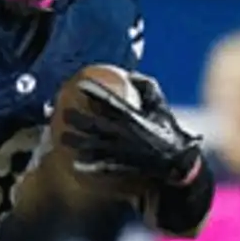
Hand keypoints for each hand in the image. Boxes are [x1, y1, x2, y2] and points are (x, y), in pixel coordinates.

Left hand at [64, 73, 203, 186]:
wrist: (177, 161)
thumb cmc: (167, 129)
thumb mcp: (160, 106)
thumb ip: (148, 87)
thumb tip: (131, 75)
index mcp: (134, 117)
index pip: (110, 102)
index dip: (94, 92)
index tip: (80, 85)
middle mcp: (124, 134)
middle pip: (96, 125)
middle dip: (78, 119)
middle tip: (64, 113)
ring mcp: (121, 151)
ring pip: (94, 146)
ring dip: (77, 142)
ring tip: (62, 137)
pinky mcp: (121, 166)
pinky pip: (101, 165)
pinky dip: (88, 165)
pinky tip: (75, 163)